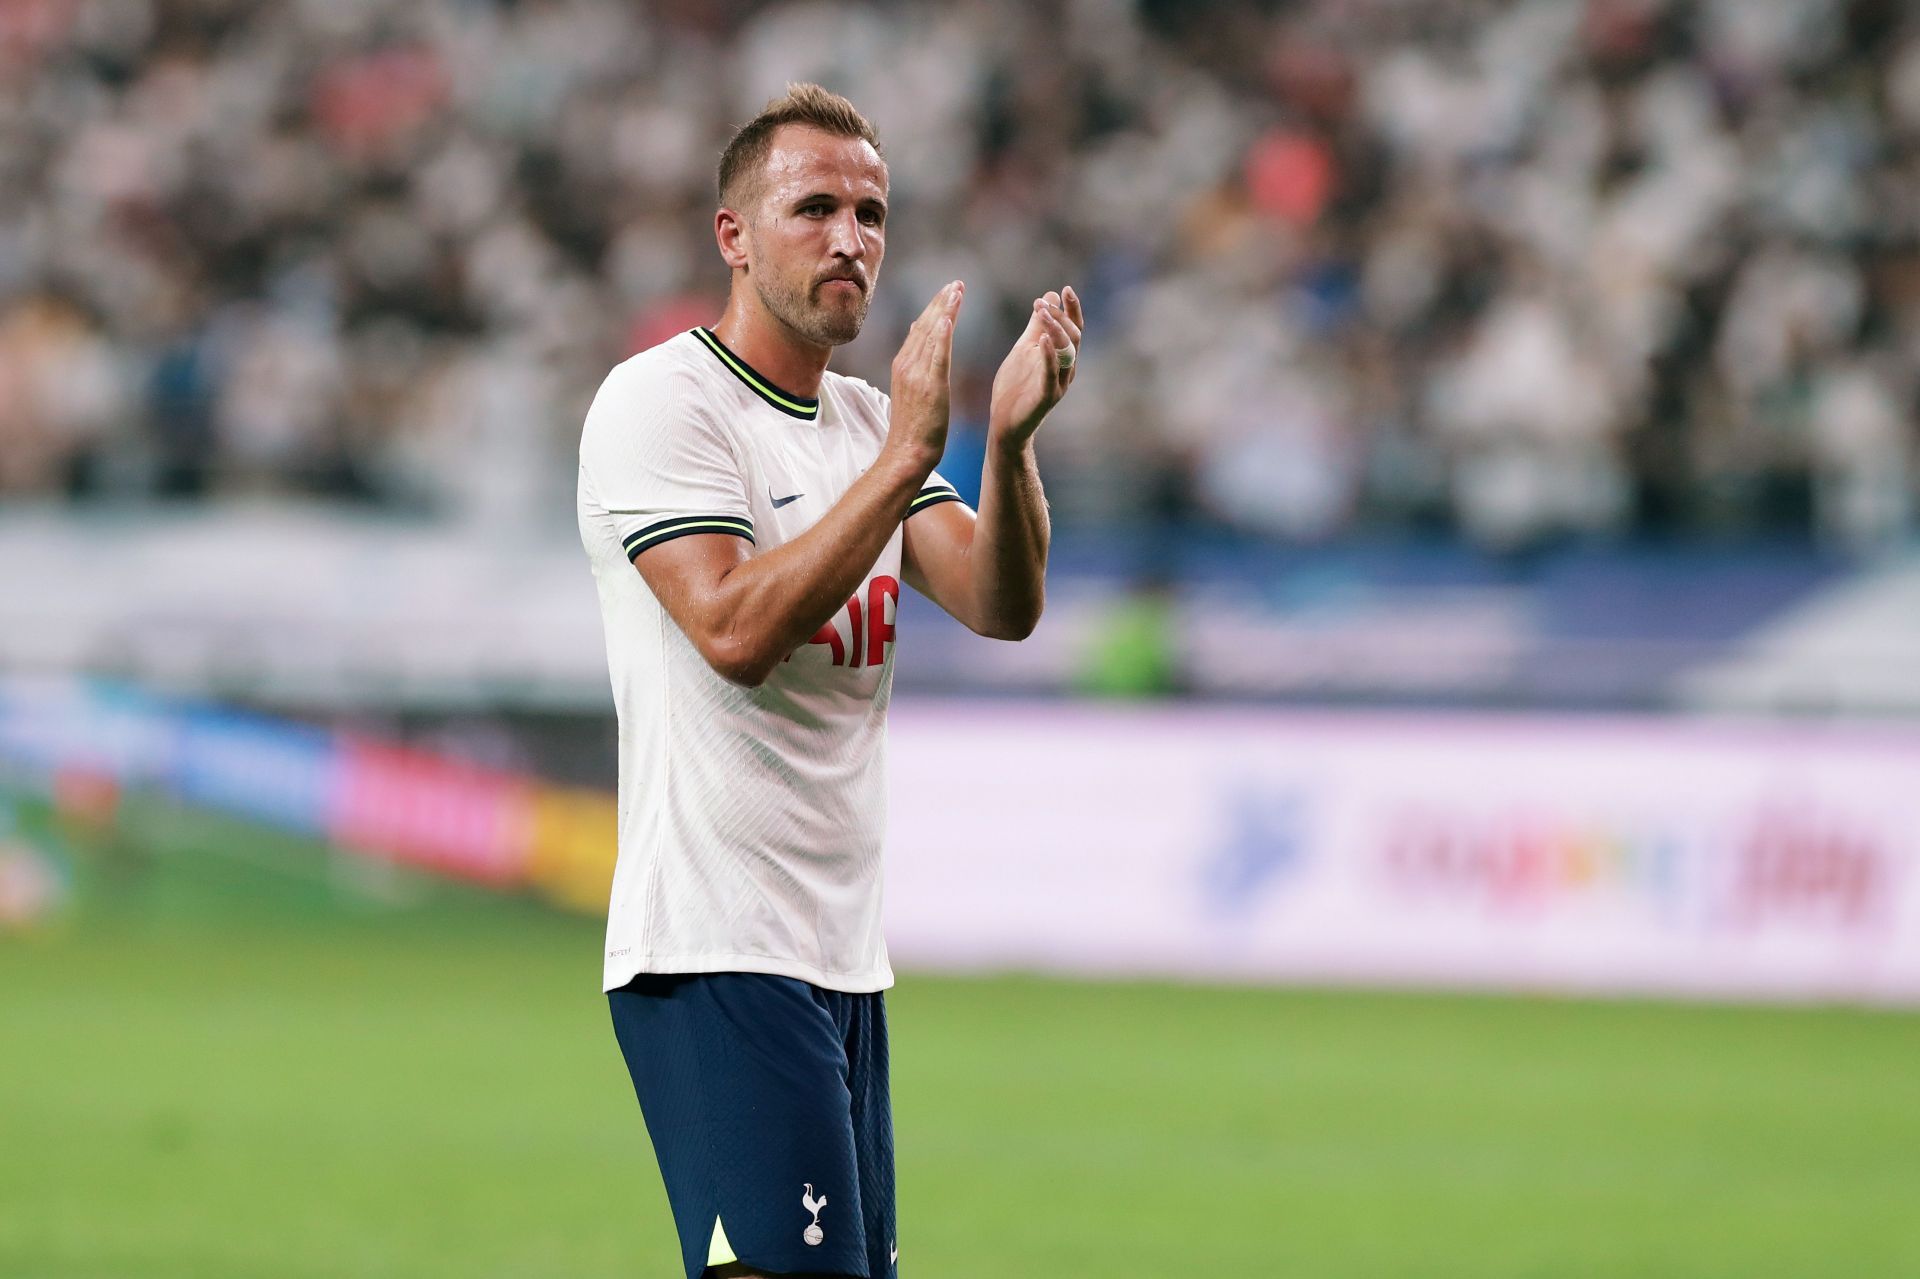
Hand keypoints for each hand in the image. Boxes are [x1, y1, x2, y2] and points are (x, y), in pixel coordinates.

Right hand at [885, 280, 963, 469]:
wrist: (908, 452)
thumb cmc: (914, 427)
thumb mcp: (912, 390)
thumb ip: (915, 363)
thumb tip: (917, 336)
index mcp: (903, 364)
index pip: (920, 328)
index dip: (934, 307)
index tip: (948, 291)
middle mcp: (907, 364)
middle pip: (925, 325)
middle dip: (940, 301)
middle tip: (957, 283)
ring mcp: (916, 374)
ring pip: (931, 334)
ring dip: (944, 310)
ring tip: (957, 290)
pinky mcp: (929, 386)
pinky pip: (936, 355)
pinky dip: (941, 335)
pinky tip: (948, 318)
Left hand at [989, 285, 1081, 448]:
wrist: (1005, 423)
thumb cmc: (1016, 386)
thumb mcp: (1025, 349)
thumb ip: (1037, 325)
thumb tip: (1049, 296)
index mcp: (1062, 357)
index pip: (1073, 328)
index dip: (1072, 309)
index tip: (1064, 289)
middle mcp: (1066, 369)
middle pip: (1073, 337)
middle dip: (1060, 316)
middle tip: (1042, 301)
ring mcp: (1059, 383)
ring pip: (1066, 352)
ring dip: (1055, 329)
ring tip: (1042, 311)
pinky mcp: (1047, 396)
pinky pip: (1051, 373)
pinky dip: (1049, 355)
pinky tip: (1043, 339)